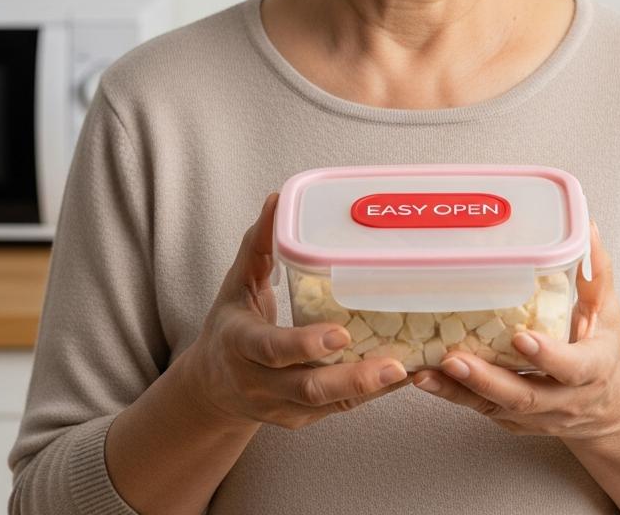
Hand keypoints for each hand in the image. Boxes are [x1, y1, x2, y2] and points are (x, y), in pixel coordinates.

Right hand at [183, 192, 412, 431]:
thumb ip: (258, 244)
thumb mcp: (236, 283)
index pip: (271, 349)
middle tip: (394, 364)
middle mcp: (259, 383)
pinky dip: (370, 396)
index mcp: (240, 344)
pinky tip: (401, 377)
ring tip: (408, 370)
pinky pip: (337, 410)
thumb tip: (277, 200)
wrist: (211, 388)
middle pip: (307, 388)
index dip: (304, 344)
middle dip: (351, 378)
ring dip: (370, 390)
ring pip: (327, 404)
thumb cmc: (229, 325)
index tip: (340, 333)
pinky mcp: (300, 419)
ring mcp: (281, 407)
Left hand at [411, 220, 619, 441]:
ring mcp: (536, 416)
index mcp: (591, 370)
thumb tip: (585, 225)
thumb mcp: (607, 311)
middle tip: (453, 358)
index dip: (547, 355)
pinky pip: (482, 410)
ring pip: (495, 408)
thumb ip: (595, 271)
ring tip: (425, 373)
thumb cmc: (604, 349)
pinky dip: (453, 396)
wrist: (608, 410)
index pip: (571, 368)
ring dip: (459, 391)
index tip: (520, 336)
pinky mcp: (514, 421)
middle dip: (486, 380)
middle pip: (523, 396)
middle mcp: (563, 400)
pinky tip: (425, 379)